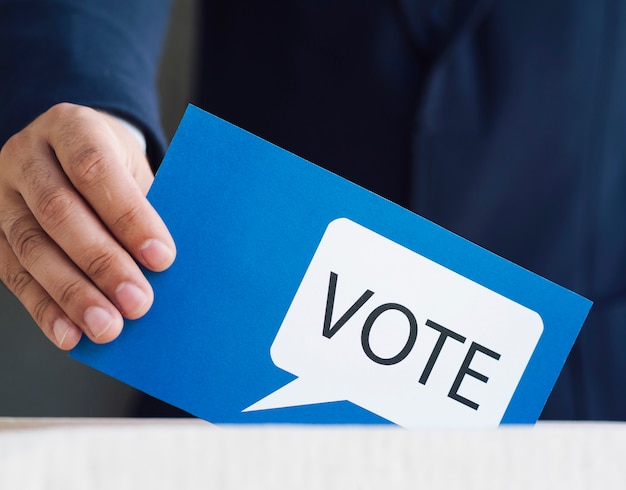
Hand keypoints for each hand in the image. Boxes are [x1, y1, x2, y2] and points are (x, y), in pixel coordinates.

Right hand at [0, 103, 175, 349]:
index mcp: (72, 127)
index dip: (128, 216)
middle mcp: (27, 155)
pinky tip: (69, 333)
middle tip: (138, 303)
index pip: (95, 169)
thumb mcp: (134, 167)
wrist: (69, 149)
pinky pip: (12, 273)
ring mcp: (0, 193)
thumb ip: (145, 206)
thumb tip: (163, 268)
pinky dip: (43, 307)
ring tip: (107, 328)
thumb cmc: (115, 164)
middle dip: (101, 263)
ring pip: (31, 247)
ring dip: (72, 294)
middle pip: (59, 212)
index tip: (162, 258)